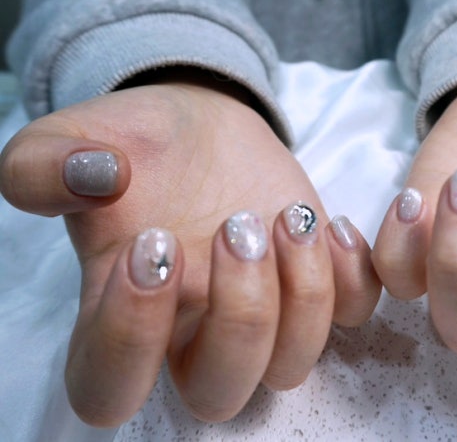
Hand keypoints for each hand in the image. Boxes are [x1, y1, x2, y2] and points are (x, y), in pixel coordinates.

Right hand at [0, 80, 379, 424]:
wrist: (197, 123)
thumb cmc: (132, 143)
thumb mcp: (65, 140)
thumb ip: (43, 165)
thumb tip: (94, 178)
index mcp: (121, 313)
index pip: (111, 389)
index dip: (130, 336)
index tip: (152, 243)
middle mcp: (194, 331)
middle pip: (221, 393)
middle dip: (240, 316)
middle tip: (235, 225)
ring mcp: (264, 312)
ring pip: (292, 365)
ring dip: (302, 294)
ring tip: (288, 216)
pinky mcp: (316, 280)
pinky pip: (353, 314)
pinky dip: (353, 278)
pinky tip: (330, 221)